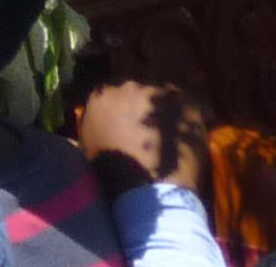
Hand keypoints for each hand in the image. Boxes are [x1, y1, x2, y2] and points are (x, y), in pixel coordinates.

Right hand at [75, 77, 208, 187]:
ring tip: (169, 138)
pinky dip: (186, 120)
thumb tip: (102, 124)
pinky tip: (185, 140)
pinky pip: (186, 107)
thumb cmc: (113, 174)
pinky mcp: (185, 103)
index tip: (125, 127)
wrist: (149, 190)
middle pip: (137, 93)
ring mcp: (159, 93)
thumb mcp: (90, 147)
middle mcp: (128, 87)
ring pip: (162, 98)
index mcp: (101, 95)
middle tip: (148, 133)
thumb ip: (95, 126)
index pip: (110, 96)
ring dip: (164, 113)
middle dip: (142, 108)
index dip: (120, 112)